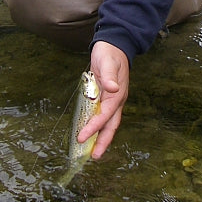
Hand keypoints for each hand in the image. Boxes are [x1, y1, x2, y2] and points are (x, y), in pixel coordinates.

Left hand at [78, 40, 129, 158]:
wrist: (114, 45)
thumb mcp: (108, 61)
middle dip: (103, 141)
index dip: (95, 127)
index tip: (83, 137)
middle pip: (111, 125)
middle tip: (95, 156)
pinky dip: (97, 127)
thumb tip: (113, 88)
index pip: (106, 115)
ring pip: (107, 123)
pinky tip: (91, 133)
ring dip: (101, 137)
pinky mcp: (106, 98)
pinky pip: (102, 117)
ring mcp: (112, 100)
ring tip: (92, 151)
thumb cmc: (110, 53)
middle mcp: (117, 100)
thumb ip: (109, 75)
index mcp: (117, 94)